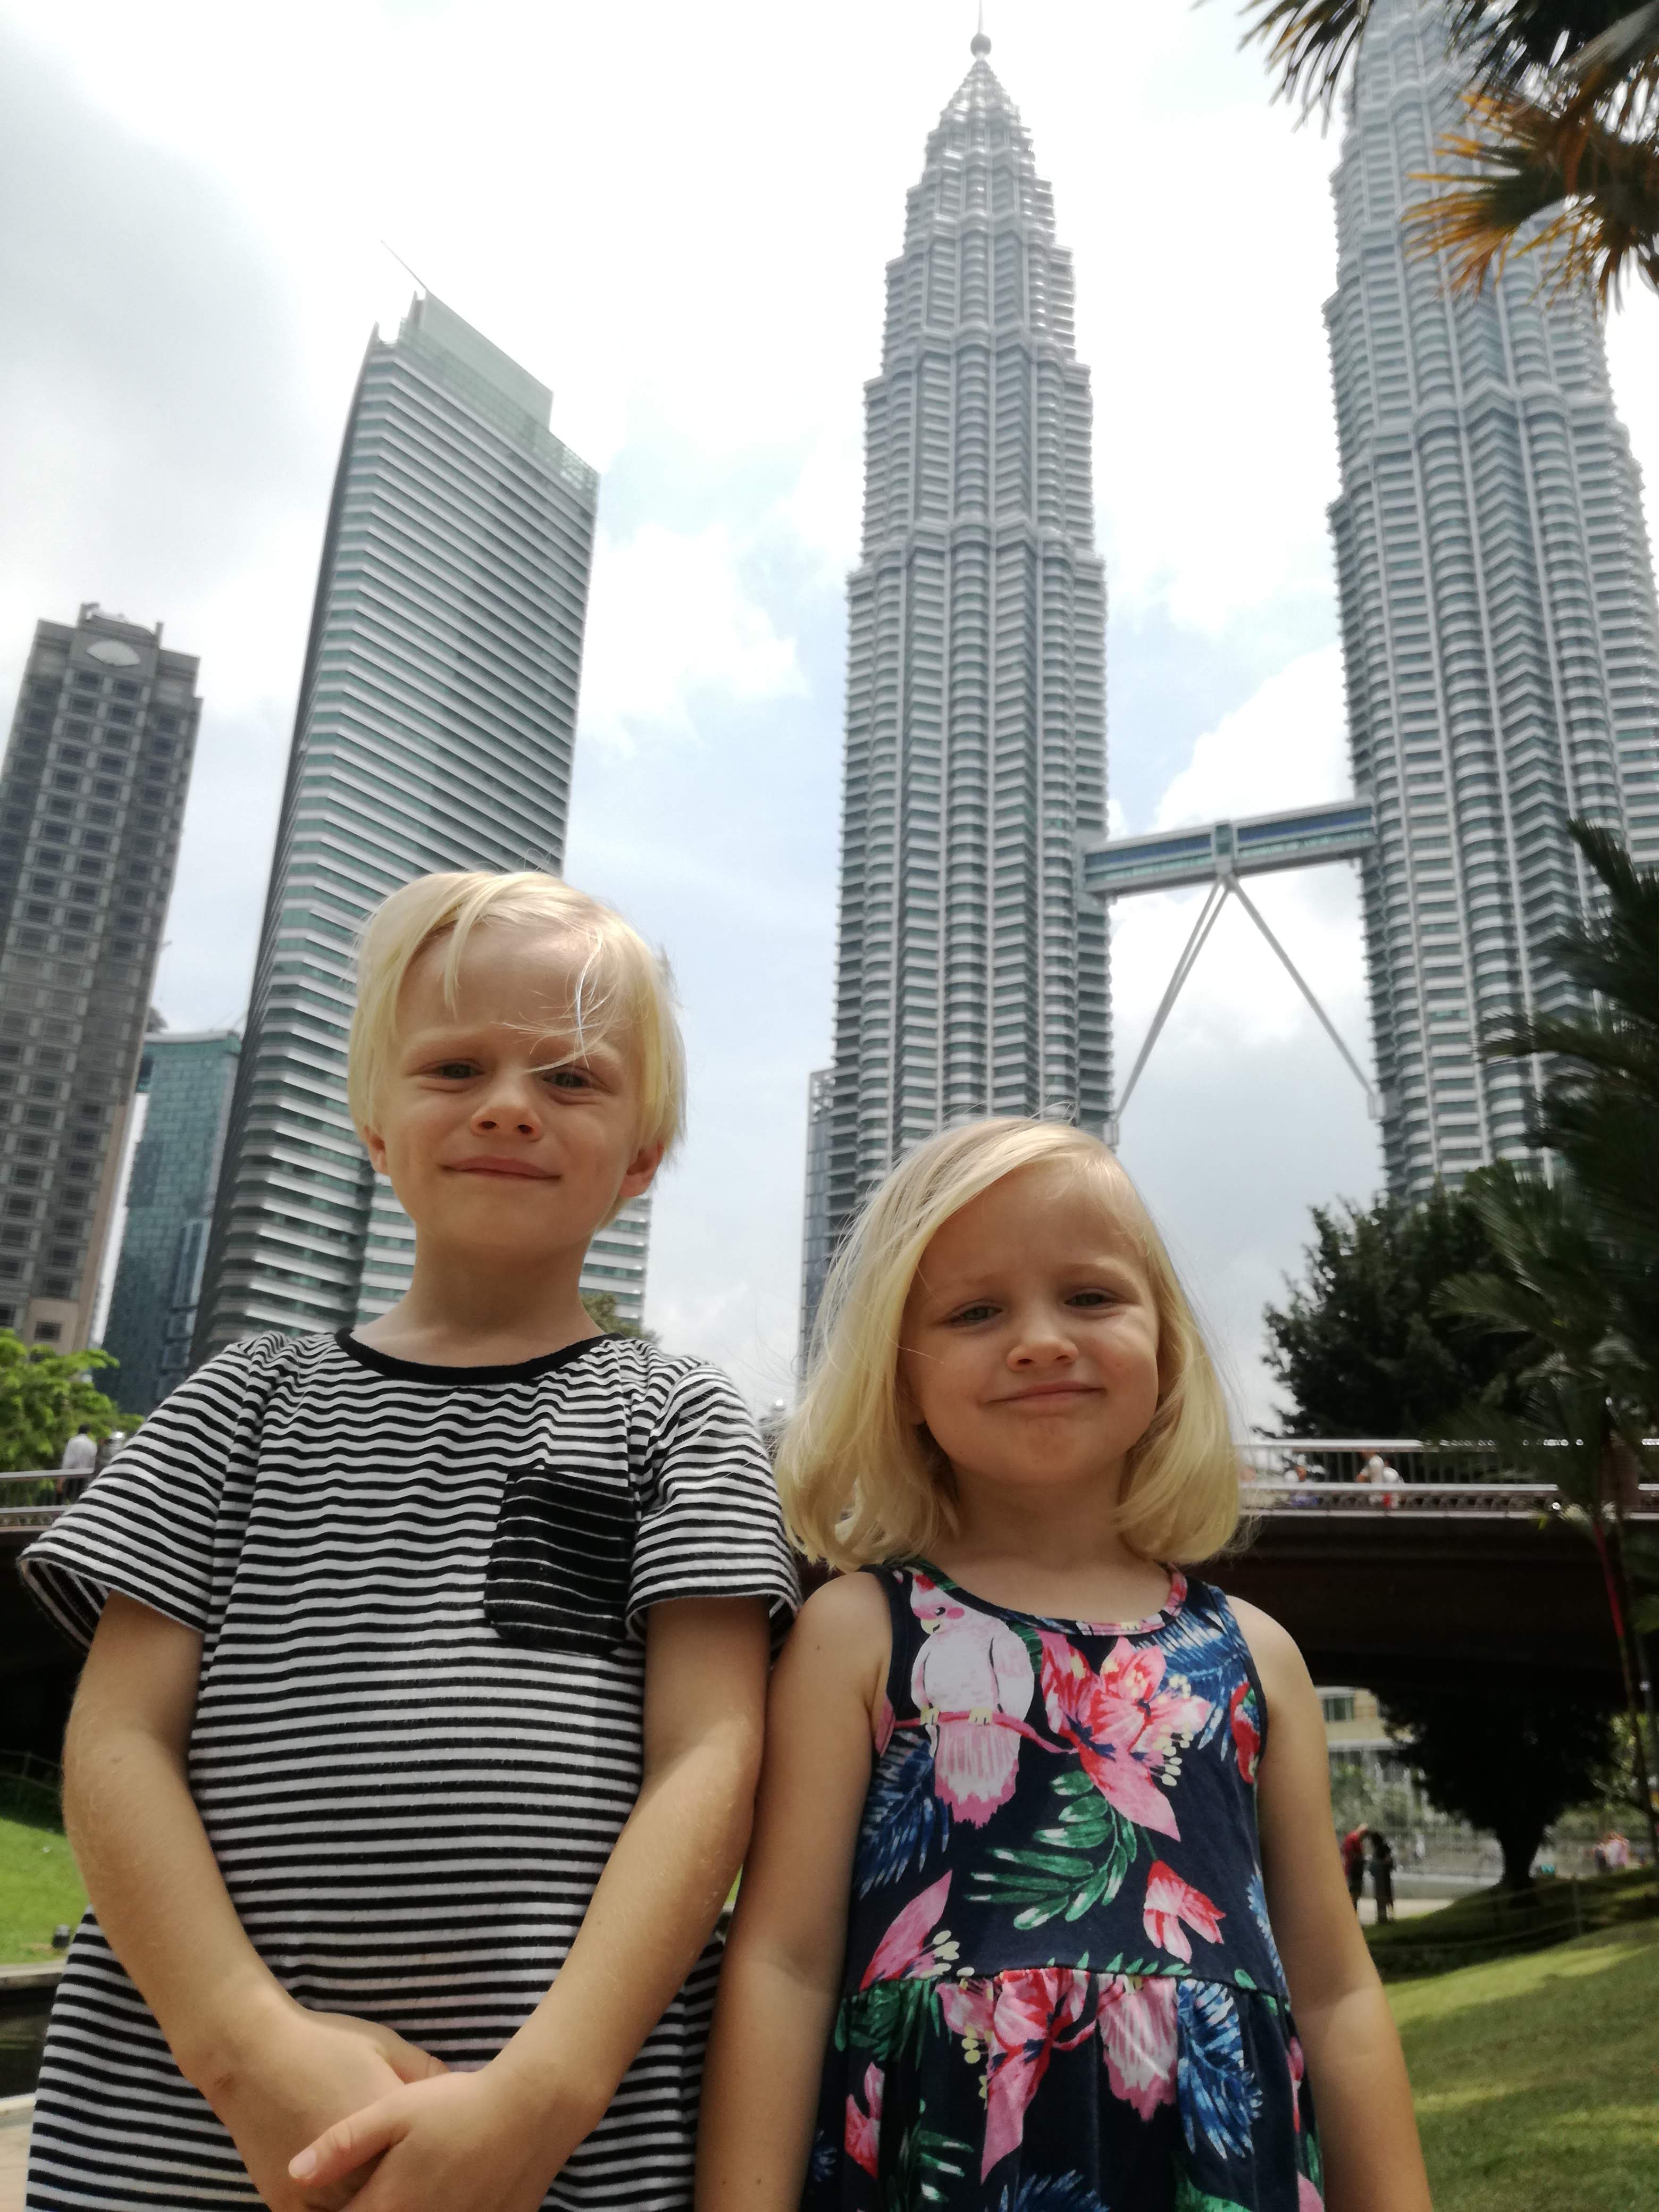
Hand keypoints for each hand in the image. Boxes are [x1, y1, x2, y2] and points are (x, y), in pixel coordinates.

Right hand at [204, 2000, 448, 2211]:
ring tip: (393, 2190)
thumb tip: (463, 2090)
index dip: (442, 2163)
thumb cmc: (327, 2045)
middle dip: (413, 2186)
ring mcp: (319, 2193)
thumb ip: (428, 2075)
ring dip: (381, 2204)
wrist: (254, 2055)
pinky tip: (357, 2198)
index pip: (429, 2161)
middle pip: (398, 2195)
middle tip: (427, 2180)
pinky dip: (343, 2210)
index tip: (453, 2160)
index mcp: (385, 2128)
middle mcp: (354, 2167)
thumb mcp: (388, 2047)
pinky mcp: (289, 2205)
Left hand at [288, 2055, 590, 2211]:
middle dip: (366, 2207)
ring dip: (406, 2208)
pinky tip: (448, 2187)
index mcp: (390, 2205)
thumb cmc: (460, 2104)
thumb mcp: (395, 2109)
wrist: (532, 2108)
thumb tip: (294, 2173)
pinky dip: (447, 2208)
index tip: (324, 2200)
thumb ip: (343, 2144)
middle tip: (376, 2185)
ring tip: (408, 2184)